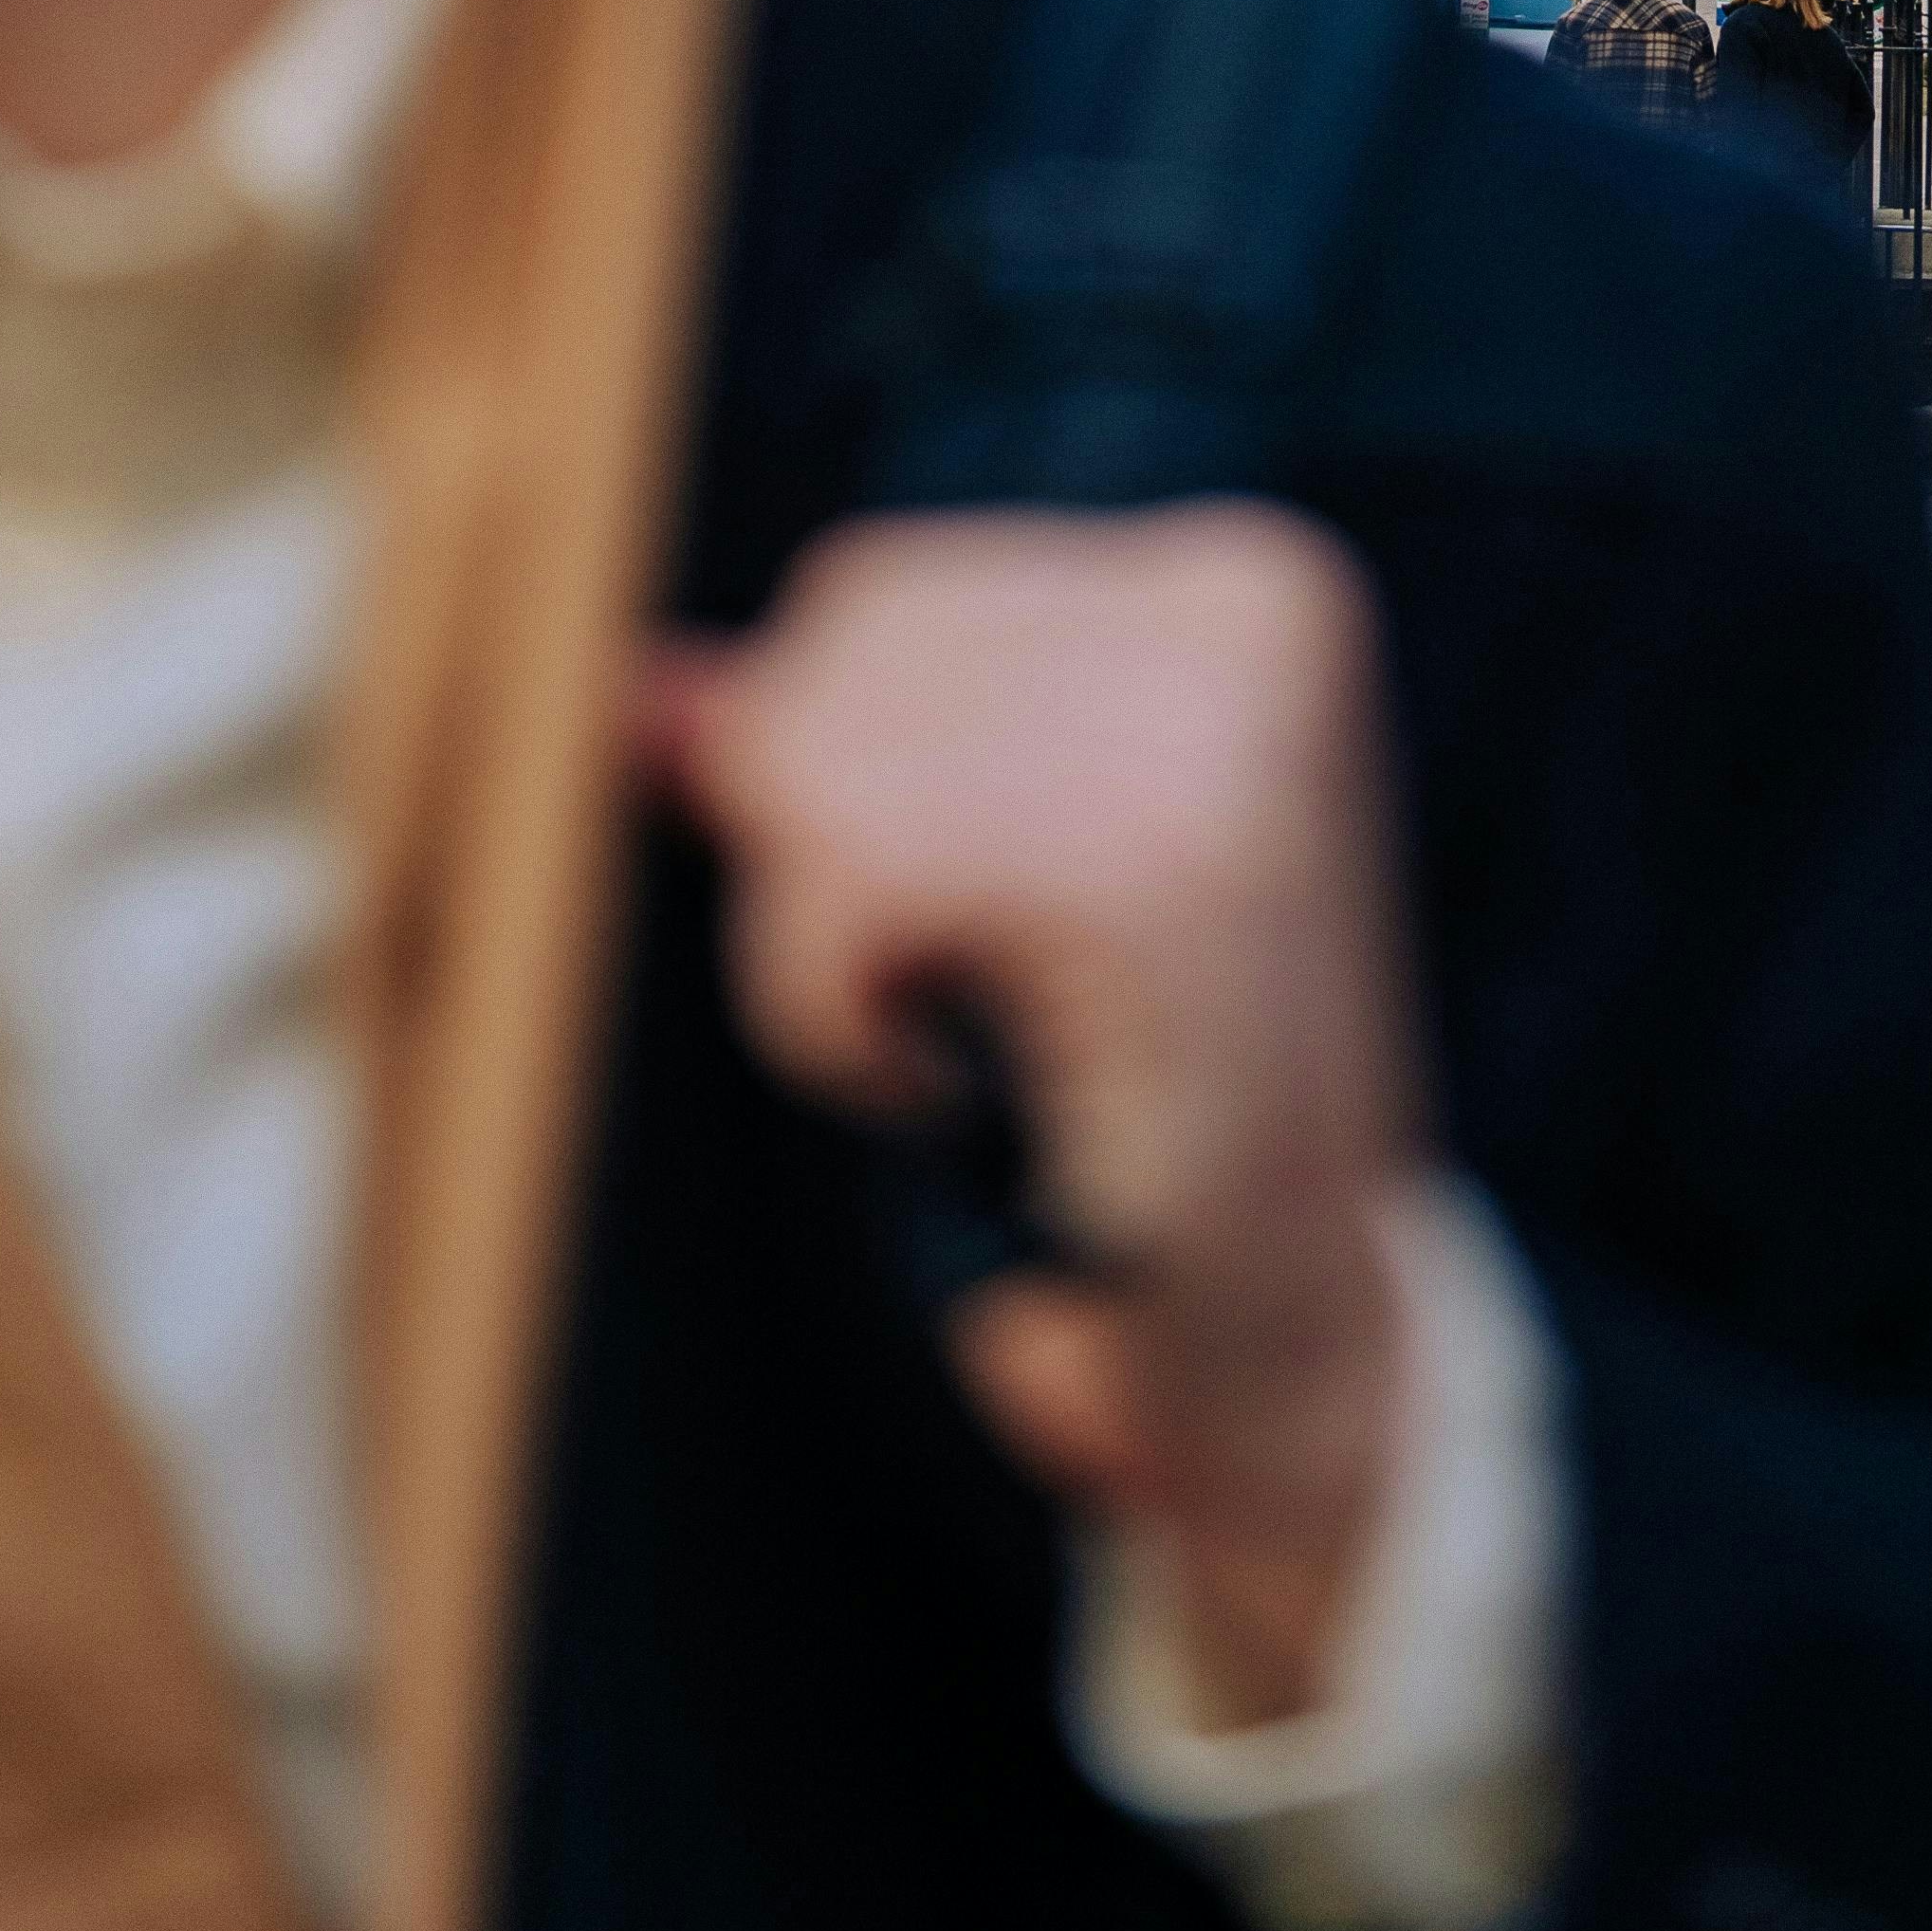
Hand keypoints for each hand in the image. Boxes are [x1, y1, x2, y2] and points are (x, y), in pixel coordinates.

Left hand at [629, 506, 1421, 1722]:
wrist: (1291, 1346)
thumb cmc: (1142, 1111)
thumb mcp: (993, 873)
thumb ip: (831, 751)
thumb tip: (639, 686)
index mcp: (1242, 585)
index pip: (873, 600)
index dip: (837, 794)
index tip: (976, 933)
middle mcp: (1249, 614)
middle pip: (834, 664)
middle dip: (822, 859)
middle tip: (964, 1006)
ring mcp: (1220, 730)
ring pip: (817, 765)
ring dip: (825, 953)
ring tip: (961, 1045)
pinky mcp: (1163, 871)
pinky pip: (844, 880)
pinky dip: (833, 1016)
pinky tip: (948, 1087)